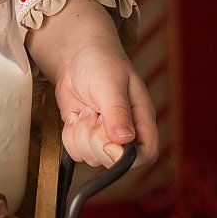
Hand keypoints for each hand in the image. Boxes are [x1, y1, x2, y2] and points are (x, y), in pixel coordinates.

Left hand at [44, 40, 159, 170]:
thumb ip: (117, 112)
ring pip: (91, 158)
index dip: (128, 158)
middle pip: (113, 161)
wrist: (76, 56)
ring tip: (86, 109)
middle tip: (94, 112)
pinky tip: (75, 115)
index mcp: (142, 120)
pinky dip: (69, 135)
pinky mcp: (84, 136)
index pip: (147, 154)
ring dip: (80, 134)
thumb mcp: (111, 84)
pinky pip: (75, 152)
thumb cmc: (101, 63)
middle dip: (95, 140)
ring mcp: (103, 137)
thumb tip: (124, 140)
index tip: (109, 142)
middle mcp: (125, 133)